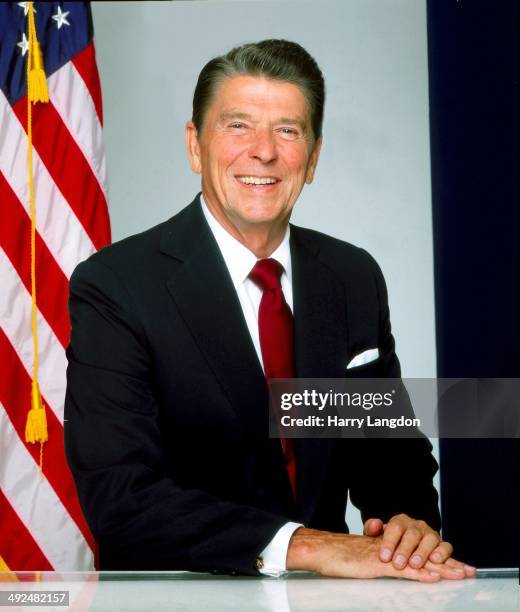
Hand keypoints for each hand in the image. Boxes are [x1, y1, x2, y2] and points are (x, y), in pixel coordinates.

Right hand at [286, 527, 472, 581]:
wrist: (323, 550)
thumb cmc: (339, 557)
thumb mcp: (363, 560)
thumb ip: (378, 562)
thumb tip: (390, 568)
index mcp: (390, 549)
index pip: (418, 553)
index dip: (438, 559)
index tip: (457, 566)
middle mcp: (391, 550)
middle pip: (424, 555)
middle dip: (448, 563)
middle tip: (468, 570)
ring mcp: (386, 557)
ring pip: (418, 562)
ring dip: (441, 568)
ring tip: (460, 574)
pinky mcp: (378, 565)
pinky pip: (402, 570)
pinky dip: (419, 573)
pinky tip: (432, 575)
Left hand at [363, 514, 475, 576]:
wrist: (406, 543)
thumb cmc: (391, 542)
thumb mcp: (377, 536)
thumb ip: (372, 529)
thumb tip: (374, 523)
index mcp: (400, 521)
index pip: (395, 527)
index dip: (389, 542)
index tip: (383, 557)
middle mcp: (417, 526)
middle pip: (412, 534)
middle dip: (405, 550)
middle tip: (398, 564)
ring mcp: (430, 534)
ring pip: (430, 539)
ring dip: (423, 552)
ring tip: (415, 564)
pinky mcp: (442, 545)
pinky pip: (446, 546)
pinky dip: (442, 553)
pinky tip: (436, 561)